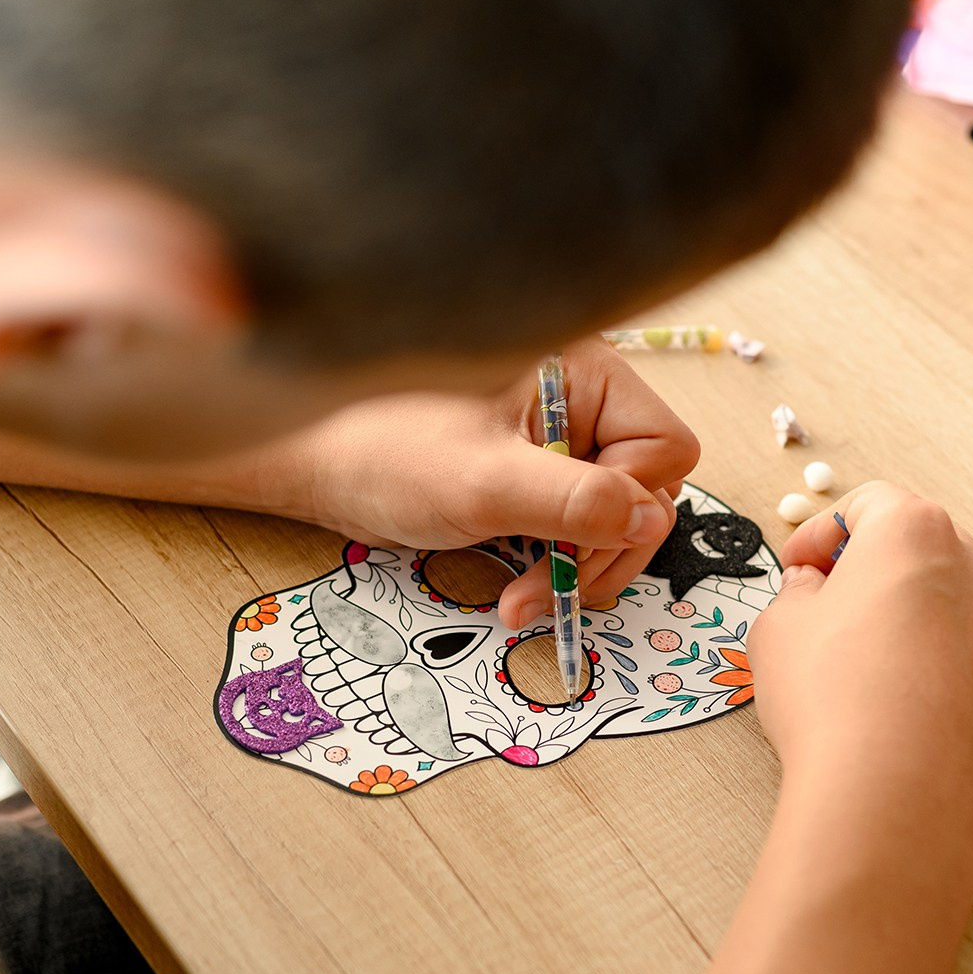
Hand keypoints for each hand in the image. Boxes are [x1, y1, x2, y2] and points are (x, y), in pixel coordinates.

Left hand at [276, 341, 699, 625]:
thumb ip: (576, 500)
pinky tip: (517, 590)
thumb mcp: (483, 481)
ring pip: (611, 518)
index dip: (631, 505)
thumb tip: (650, 519)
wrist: (309, 466)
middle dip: (602, 552)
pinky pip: (573, 528)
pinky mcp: (530, 477)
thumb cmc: (380, 450)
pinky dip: (553, 565)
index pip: (663, 449)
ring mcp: (556, 440)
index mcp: (580, 370)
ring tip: (521, 603)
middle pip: (645, 489)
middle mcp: (578, 400)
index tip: (576, 543)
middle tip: (549, 595)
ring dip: (576, 569)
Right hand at [749, 483, 972, 845]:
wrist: (891, 794)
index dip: (821, 534)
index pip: (865, 506)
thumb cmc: (828, 700)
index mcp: (911, 530)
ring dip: (929, 610)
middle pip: (922, 546)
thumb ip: (795, 593)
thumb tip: (811, 588)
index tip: (799, 568)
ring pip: (968, 592)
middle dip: (877, 569)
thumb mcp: (777, 630)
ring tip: (886, 658)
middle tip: (834, 611)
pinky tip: (956, 674)